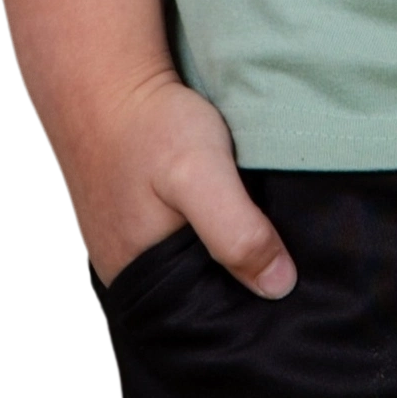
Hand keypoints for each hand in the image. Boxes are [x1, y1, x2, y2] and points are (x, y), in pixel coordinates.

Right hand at [58, 63, 295, 296]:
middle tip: (292, 269)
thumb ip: (236, 232)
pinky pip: (181, 243)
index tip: (293, 299)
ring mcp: (129, 243)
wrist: (103, 75)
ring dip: (226, 259)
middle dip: (240, 290)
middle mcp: (129, 271)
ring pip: (193, 269)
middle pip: (198, 298)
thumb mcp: (200, 174)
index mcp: (139, 280)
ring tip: (271, 246)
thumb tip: (280, 286)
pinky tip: (237, 219)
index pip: (203, 322)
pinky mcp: (137, 216)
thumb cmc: (148, 124)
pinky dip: (209, 234)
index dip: (247, 314)